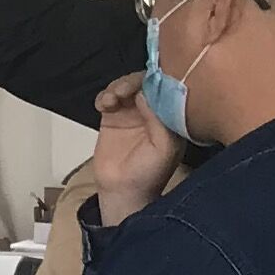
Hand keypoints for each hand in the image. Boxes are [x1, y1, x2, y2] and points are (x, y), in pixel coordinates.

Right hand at [90, 72, 178, 221]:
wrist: (122, 191)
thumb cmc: (149, 174)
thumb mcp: (164, 148)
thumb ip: (159, 120)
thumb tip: (145, 94)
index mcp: (171, 116)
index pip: (165, 89)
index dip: (154, 83)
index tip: (142, 87)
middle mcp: (153, 112)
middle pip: (143, 84)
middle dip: (132, 82)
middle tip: (123, 91)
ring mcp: (132, 113)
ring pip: (125, 86)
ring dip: (116, 87)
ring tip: (111, 101)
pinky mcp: (112, 117)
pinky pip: (107, 97)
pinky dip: (104, 96)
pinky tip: (104, 105)